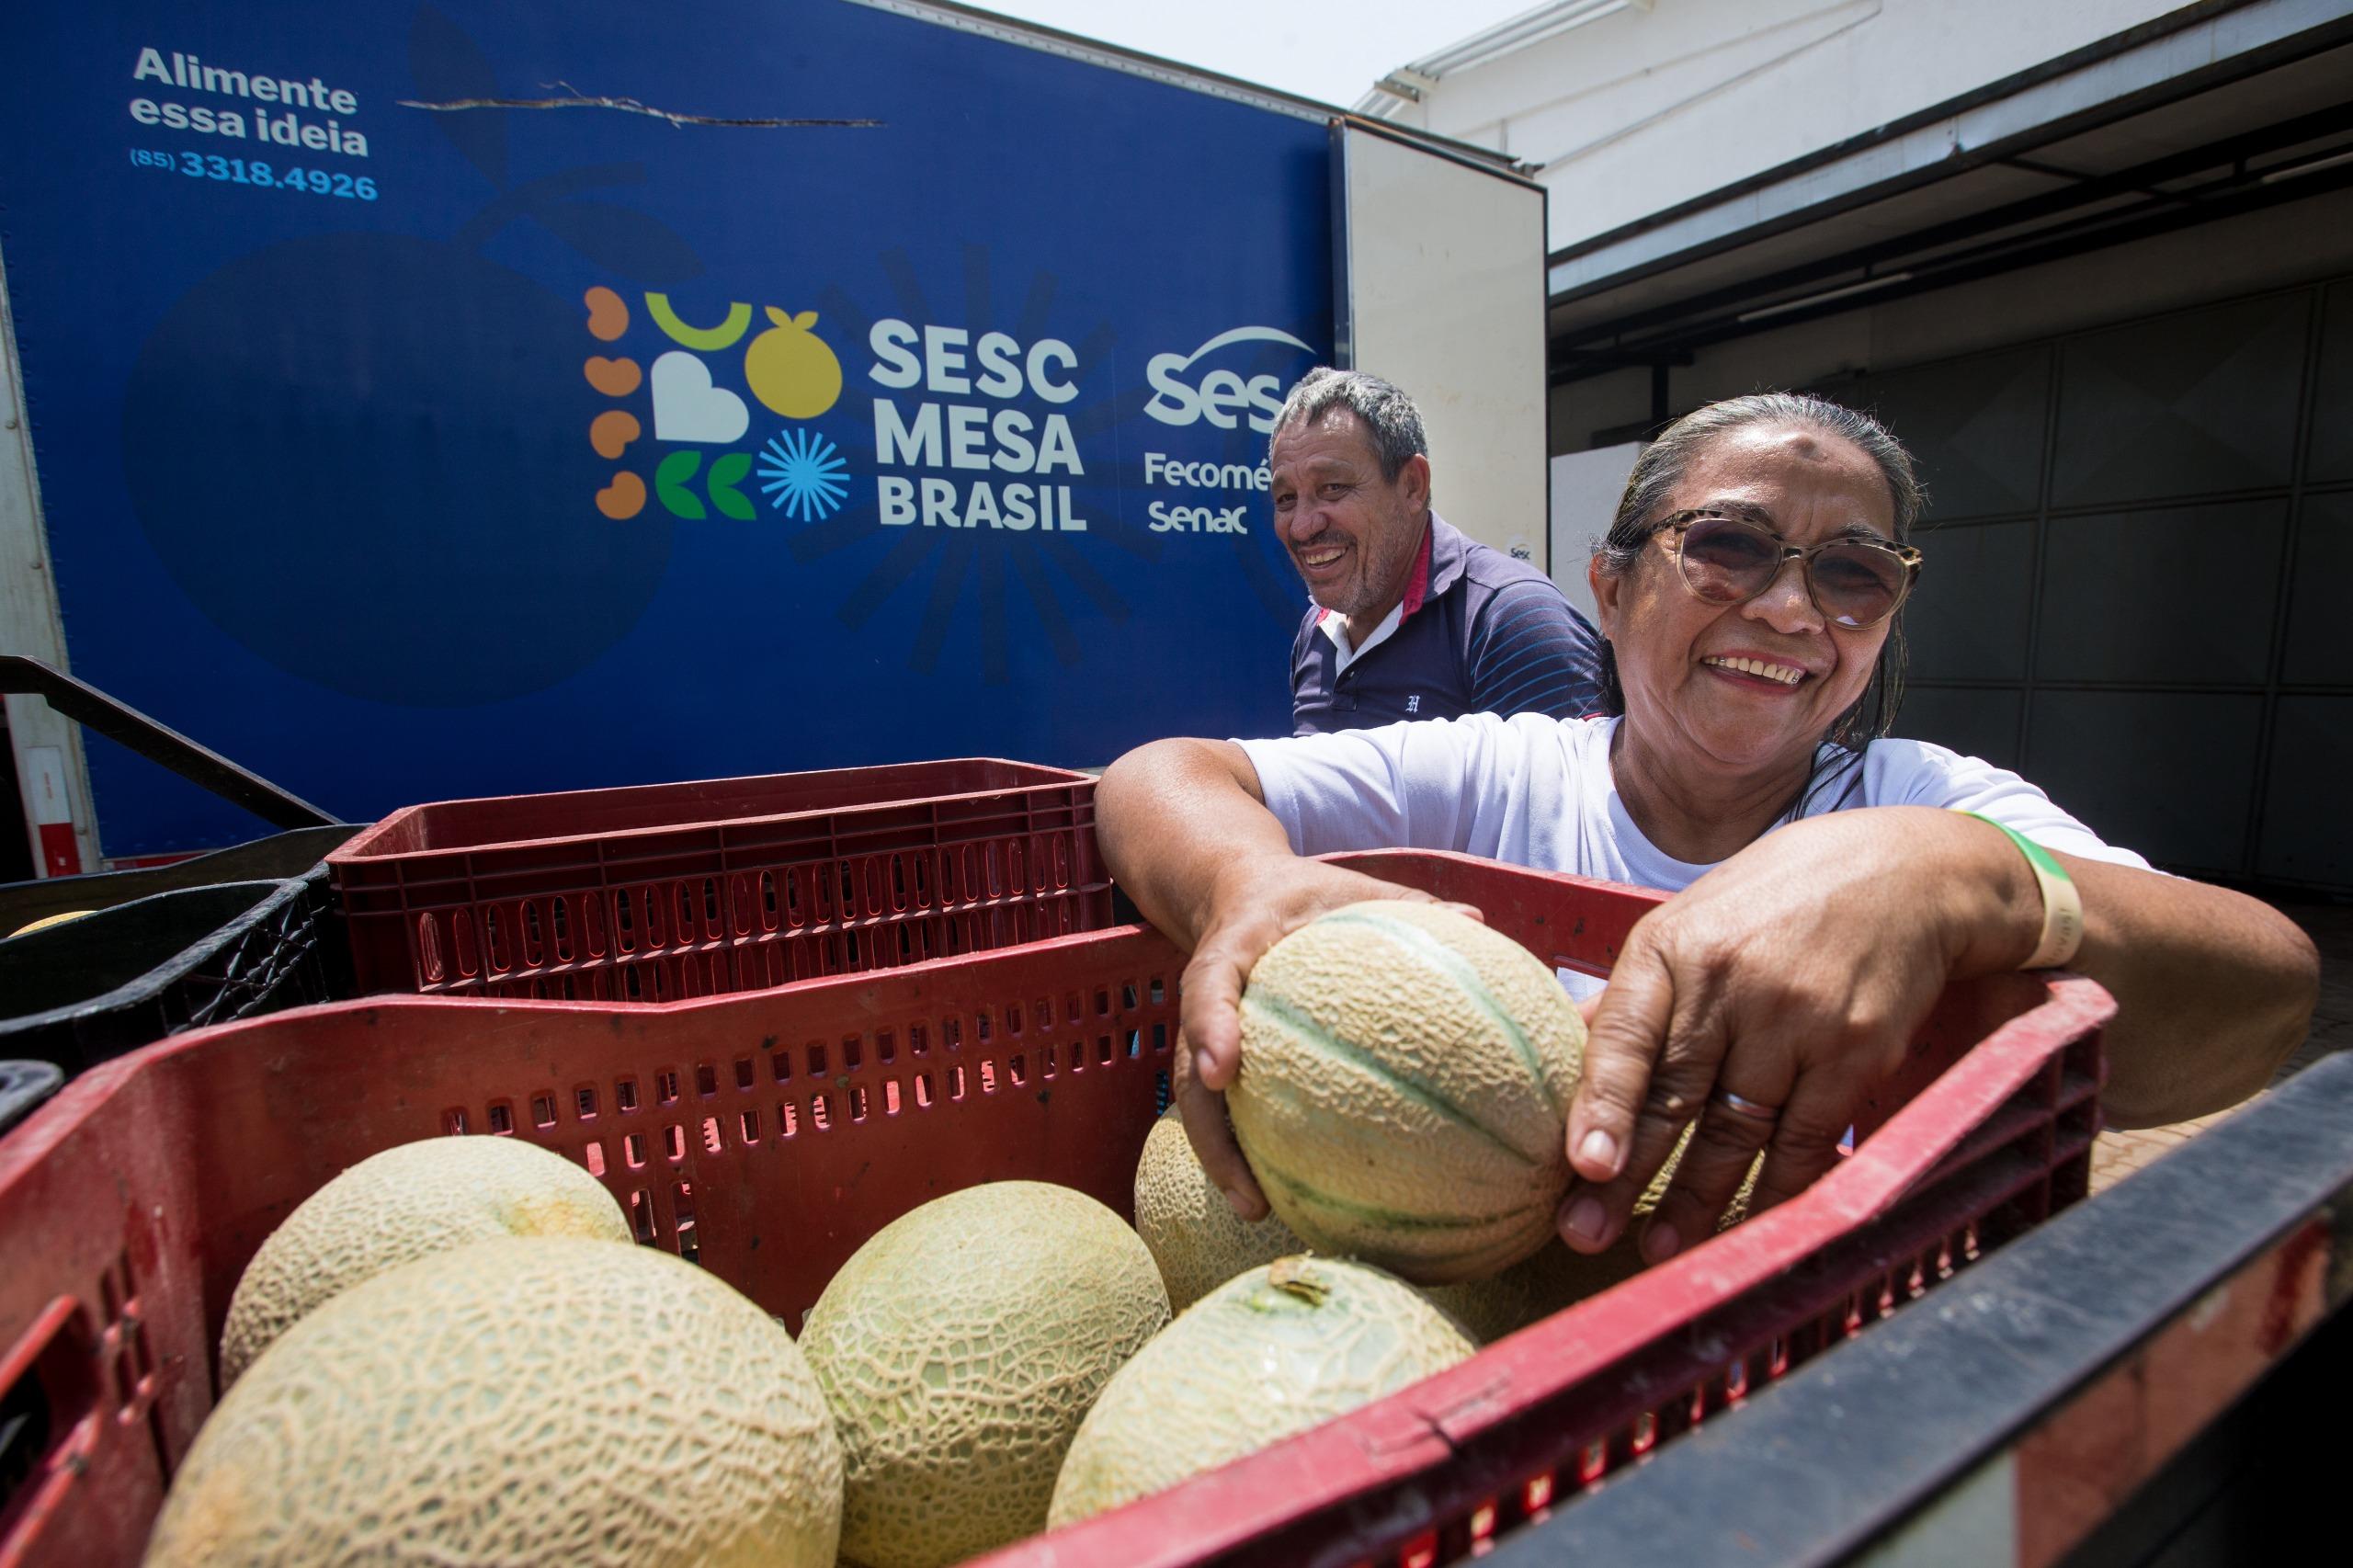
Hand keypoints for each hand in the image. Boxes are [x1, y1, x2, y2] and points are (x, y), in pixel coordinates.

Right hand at [1175, 855, 1483, 1219]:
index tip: (1222, 1070)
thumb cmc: (1307, 897)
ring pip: (1201, 1105)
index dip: (1210, 1027)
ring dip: (1223, 1161)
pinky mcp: (1218, 1060)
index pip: (1208, 985)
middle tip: (1248, 1190)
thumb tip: (1476, 921)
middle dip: (1213, 1136)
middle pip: (1191, 1074)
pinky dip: (1247, 1151)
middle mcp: (1209, 1002)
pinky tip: (1287, 1193)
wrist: (1243, 896)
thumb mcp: (1350, 889)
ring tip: (1258, 1212)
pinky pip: (1226, 1110)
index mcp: (1230, 950)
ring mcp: (1207, 1037)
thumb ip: (1406, 904)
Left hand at [1556, 809, 2015, 1262]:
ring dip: (1698, 1200)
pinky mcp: (1857, 1051)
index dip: (1601, 1102)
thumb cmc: (1773, 905)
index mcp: (1671, 949)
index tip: (1584, 1165)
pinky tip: (1747, 1226)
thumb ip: (1634, 997)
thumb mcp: (1690, 924)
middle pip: (1675, 1097)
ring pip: (1737, 1131)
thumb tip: (1560, 1050)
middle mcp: (1732, 984)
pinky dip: (1776, 1189)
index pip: (1626, 1033)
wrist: (1903, 875)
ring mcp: (1798, 1020)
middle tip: (1585, 1236)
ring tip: (1660, 1250)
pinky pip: (1807, 1139)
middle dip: (1629, 1175)